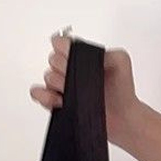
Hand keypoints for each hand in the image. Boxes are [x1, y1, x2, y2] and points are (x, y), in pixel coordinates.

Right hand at [29, 32, 141, 147]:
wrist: (123, 117)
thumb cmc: (121, 90)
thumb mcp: (121, 62)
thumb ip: (109, 51)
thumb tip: (93, 54)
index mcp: (80, 56)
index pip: (60, 43)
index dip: (66, 50)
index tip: (78, 59)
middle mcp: (69, 69)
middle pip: (53, 59)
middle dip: (66, 69)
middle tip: (82, 80)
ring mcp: (62, 86)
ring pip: (48, 76)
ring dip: (61, 85)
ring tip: (77, 93)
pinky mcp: (56, 102)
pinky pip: (38, 93)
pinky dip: (45, 96)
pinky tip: (60, 100)